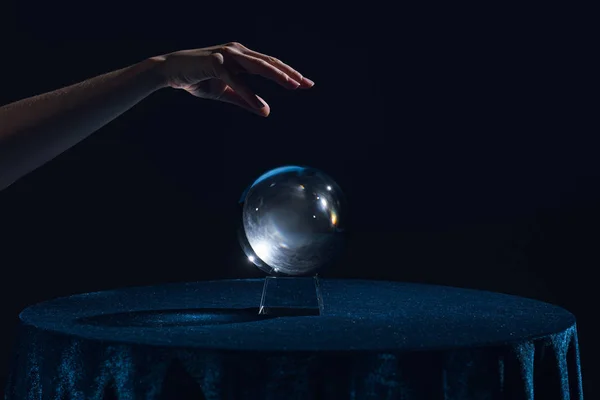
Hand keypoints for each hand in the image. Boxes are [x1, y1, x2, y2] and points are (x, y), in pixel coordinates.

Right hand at [153, 42, 313, 116]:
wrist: (172, 72)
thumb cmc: (199, 79)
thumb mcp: (226, 92)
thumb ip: (245, 100)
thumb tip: (266, 111)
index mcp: (242, 57)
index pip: (270, 64)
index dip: (289, 73)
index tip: (306, 84)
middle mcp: (237, 52)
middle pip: (269, 62)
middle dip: (290, 73)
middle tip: (307, 83)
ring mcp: (227, 55)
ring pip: (258, 66)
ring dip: (277, 76)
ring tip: (293, 85)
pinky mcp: (216, 64)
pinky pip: (237, 81)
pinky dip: (250, 95)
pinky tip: (261, 107)